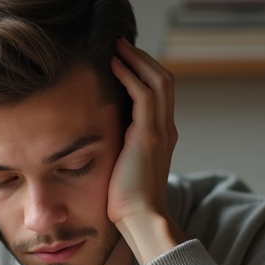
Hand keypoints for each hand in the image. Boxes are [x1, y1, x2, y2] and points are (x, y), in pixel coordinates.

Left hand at [108, 39, 183, 264]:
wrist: (140, 220)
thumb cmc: (127, 202)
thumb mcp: (123, 167)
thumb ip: (119, 148)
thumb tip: (99, 138)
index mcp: (161, 135)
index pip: (160, 93)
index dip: (144, 72)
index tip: (123, 59)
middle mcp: (166, 129)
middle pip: (164, 80)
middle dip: (143, 59)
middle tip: (120, 44)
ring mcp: (160, 131)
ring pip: (158, 81)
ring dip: (137, 60)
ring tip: (117, 46)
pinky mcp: (148, 136)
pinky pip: (144, 94)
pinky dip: (130, 75)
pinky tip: (114, 65)